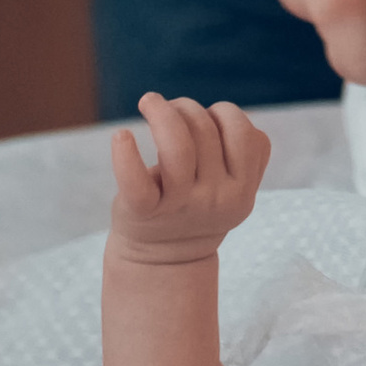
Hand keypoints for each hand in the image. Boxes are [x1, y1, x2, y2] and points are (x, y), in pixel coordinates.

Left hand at [108, 93, 270, 262]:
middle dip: (187, 109)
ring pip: (178, 144)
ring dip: (162, 111)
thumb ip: (242, 153)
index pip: (244, 133)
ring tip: (149, 103)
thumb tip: (222, 115)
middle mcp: (217, 200)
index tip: (207, 121)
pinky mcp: (144, 212)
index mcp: (243, 191)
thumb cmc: (198, 206)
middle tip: (171, 111)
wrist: (162, 262)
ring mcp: (181, 207)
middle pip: (206, 130)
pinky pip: (135, 180)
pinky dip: (126, 156)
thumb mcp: (233, 189)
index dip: (224, 115)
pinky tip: (121, 137)